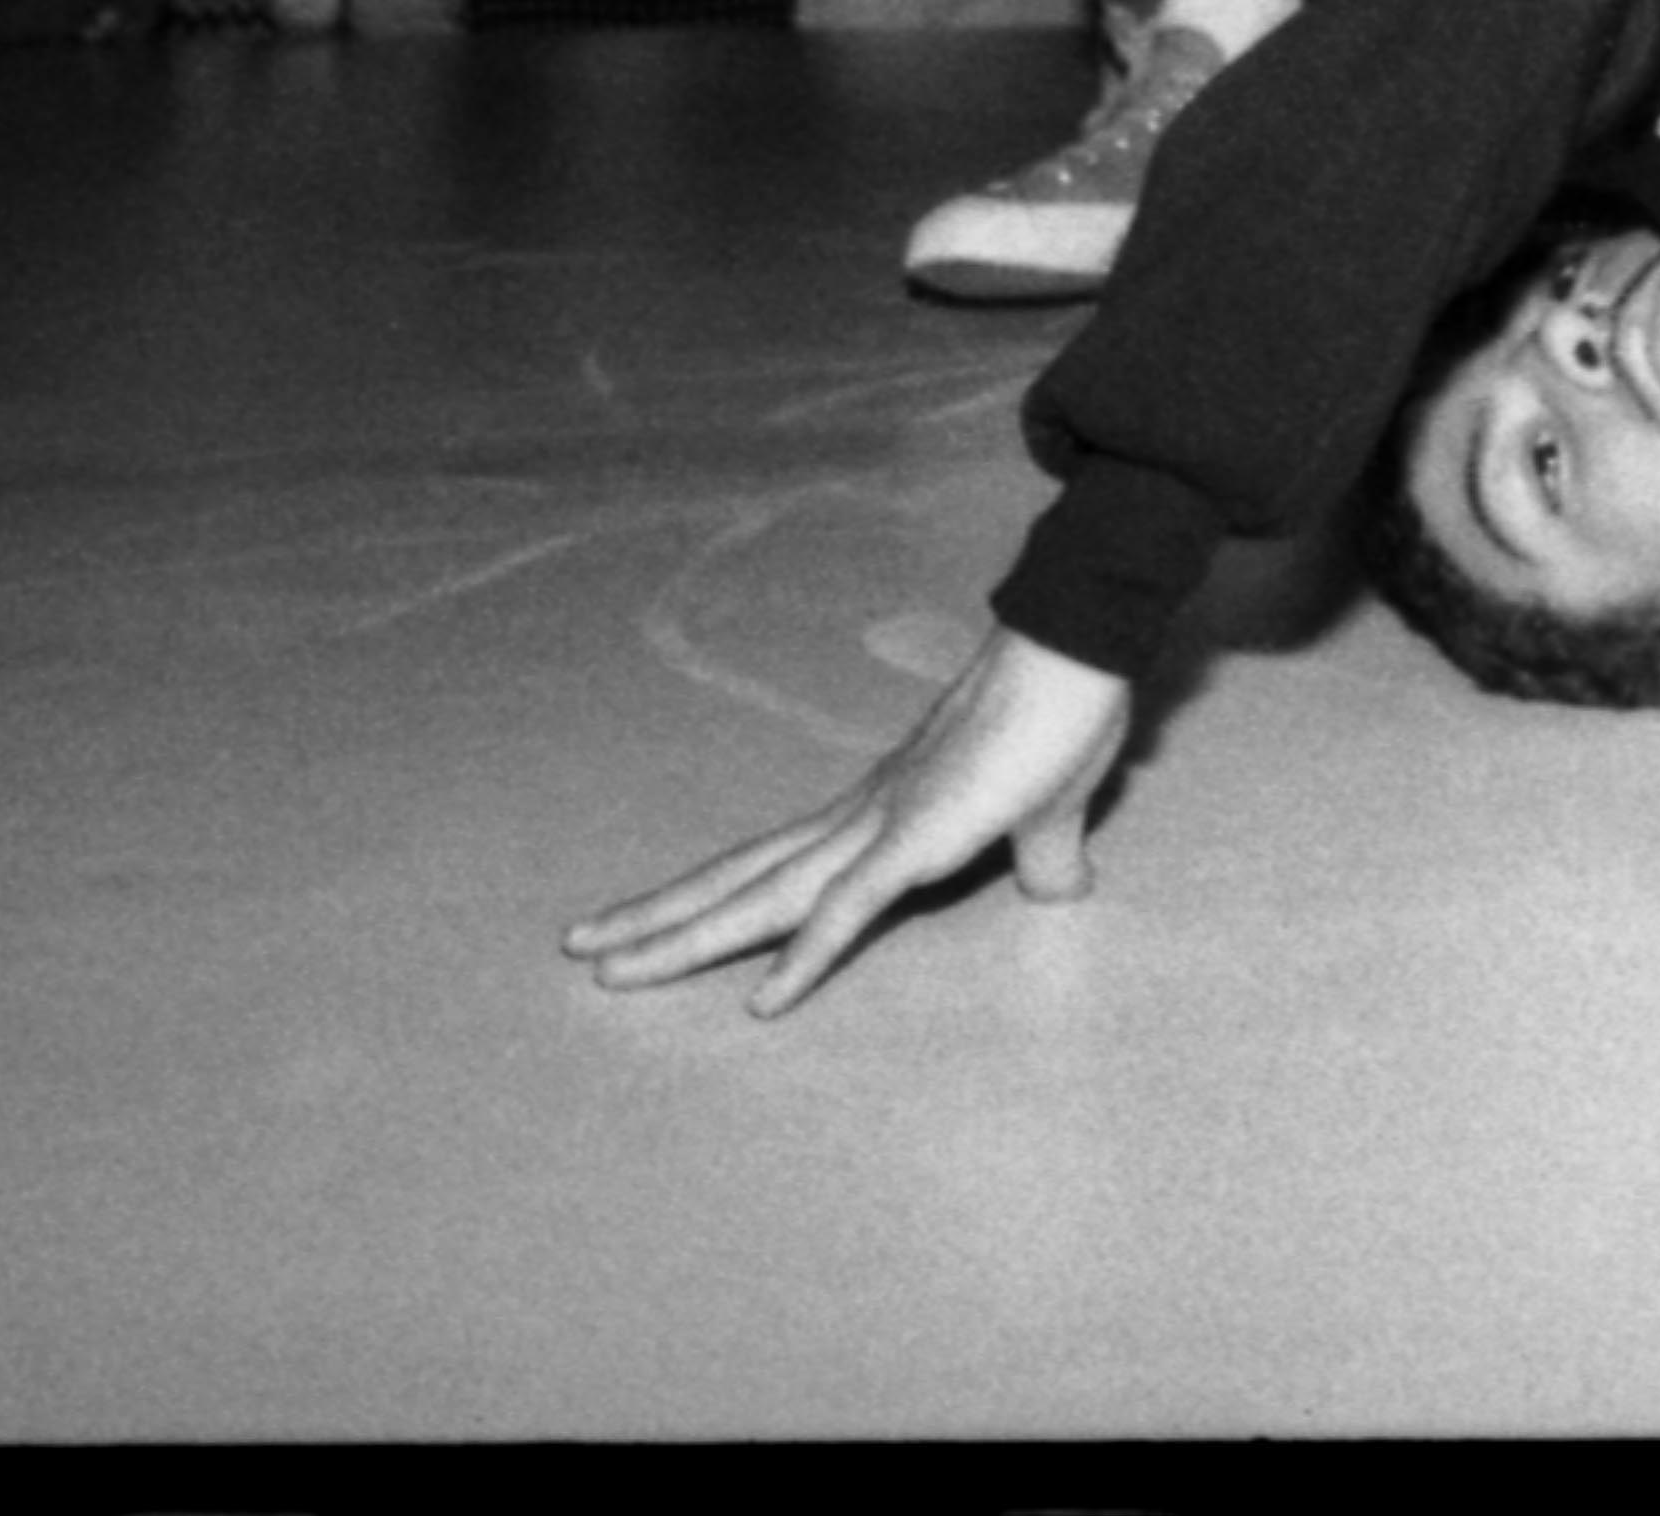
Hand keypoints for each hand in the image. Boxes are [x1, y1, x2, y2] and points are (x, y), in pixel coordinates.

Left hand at [566, 628, 1135, 1016]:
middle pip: (738, 878)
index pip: (774, 862)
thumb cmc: (1061, 715)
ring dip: (684, 938)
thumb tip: (1059, 887)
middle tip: (580, 948)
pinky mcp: (920, 840)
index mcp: (879, 813)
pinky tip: (761, 1006)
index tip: (651, 921)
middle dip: (657, 918)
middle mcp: (858, 819)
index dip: (710, 893)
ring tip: (611, 972)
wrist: (1079, 653)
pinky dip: (801, 959)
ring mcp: (882, 829)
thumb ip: (1040, 855)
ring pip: (762, 897)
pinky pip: (848, 912)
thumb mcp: (1044, 812)